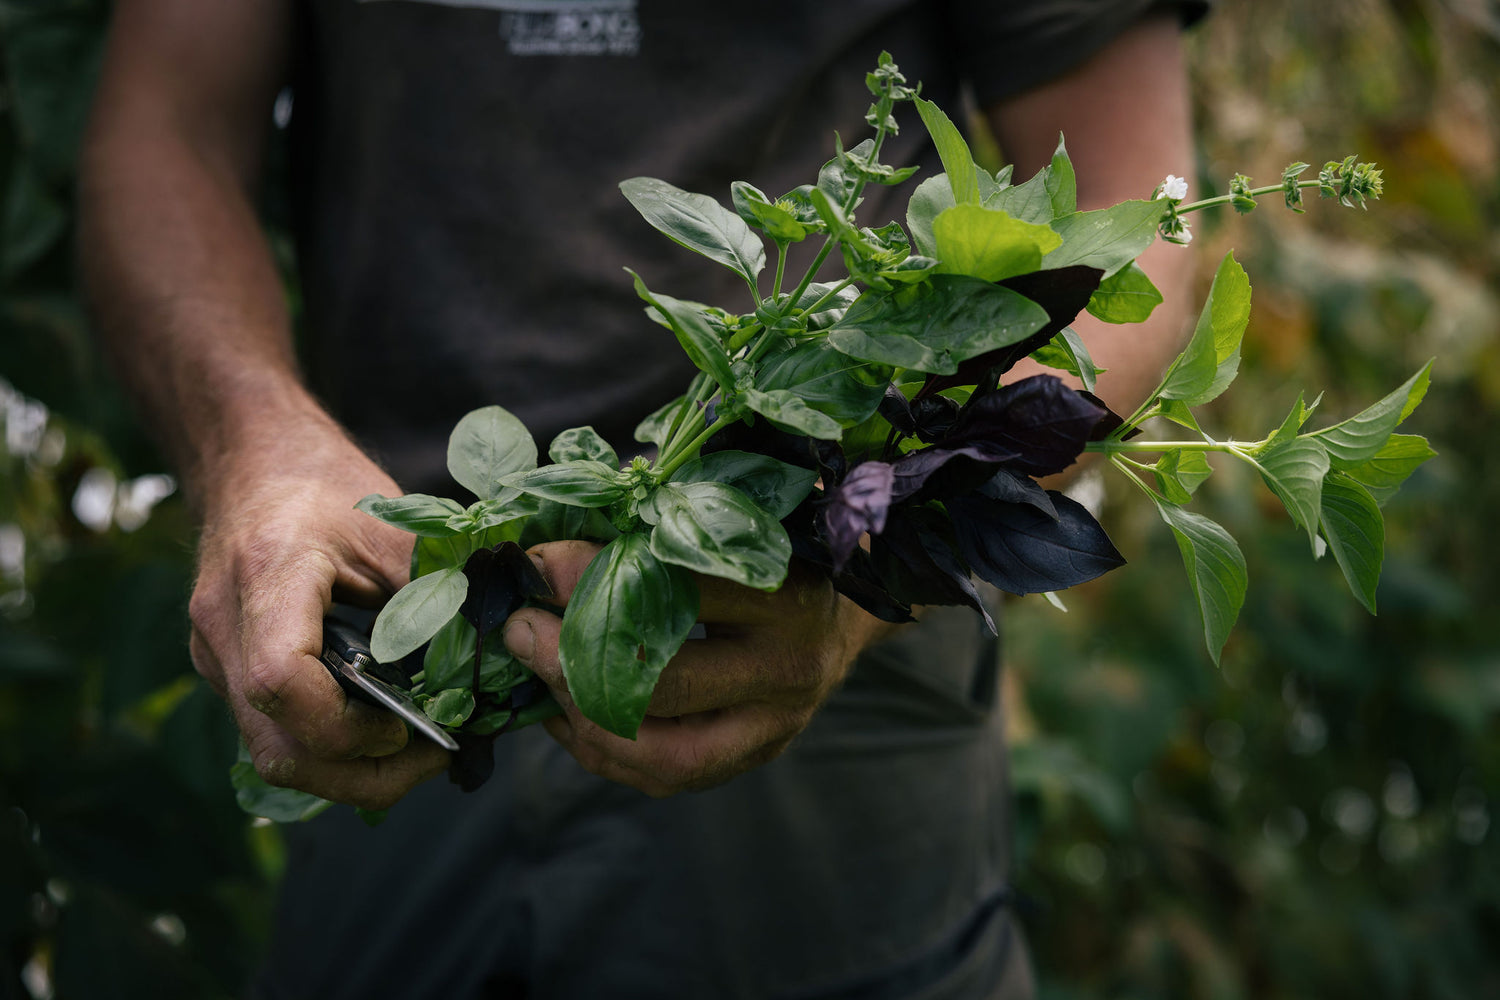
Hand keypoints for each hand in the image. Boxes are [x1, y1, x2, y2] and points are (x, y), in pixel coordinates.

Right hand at [187, 423, 449, 809]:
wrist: (250, 459)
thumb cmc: (323, 482)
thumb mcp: (393, 526)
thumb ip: (436, 593)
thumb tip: (500, 658)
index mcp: (266, 576)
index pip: (280, 680)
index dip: (348, 725)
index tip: (407, 723)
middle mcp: (225, 628)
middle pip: (277, 749)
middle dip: (362, 775)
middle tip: (435, 758)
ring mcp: (216, 657)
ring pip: (272, 755)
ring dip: (348, 772)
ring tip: (417, 751)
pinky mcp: (227, 671)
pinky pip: (274, 733)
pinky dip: (330, 747)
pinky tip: (382, 729)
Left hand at [502, 540, 891, 796]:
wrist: (838, 616)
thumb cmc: (768, 552)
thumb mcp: (728, 522)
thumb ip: (656, 528)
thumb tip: (550, 547)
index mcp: (788, 594)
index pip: (680, 592)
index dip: (597, 579)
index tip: (536, 562)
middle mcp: (787, 668)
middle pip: (668, 687)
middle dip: (573, 660)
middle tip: (518, 630)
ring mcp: (773, 727)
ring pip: (662, 753)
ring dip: (581, 718)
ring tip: (535, 677)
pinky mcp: (750, 760)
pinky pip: (662, 775)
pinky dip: (600, 748)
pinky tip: (563, 711)